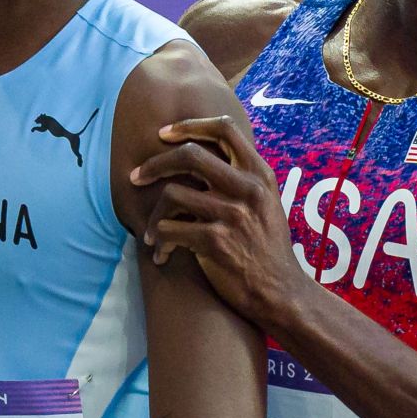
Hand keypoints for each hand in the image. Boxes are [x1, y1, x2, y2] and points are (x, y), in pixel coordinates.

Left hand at [130, 115, 305, 325]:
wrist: (280, 291)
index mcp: (260, 175)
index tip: (165, 134)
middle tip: (136, 176)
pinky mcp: (215, 241)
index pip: (225, 129)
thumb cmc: (268, 249)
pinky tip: (161, 253)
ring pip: (172, 194)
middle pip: (190, 155)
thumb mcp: (268, 203)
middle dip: (155, 163)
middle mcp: (247, 189)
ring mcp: (231, 214)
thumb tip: (205, 156)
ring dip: (154, 215)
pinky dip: (159, 241)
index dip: (190, 126)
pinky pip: (169, 229)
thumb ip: (243, 179)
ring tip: (152, 232)